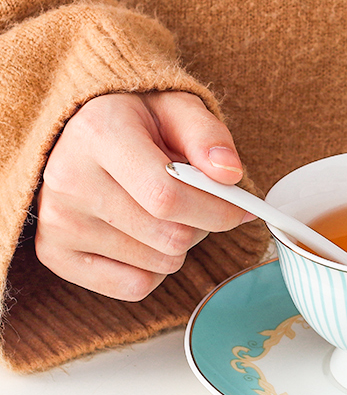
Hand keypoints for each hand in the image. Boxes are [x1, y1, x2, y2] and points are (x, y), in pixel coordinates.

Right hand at [35, 91, 253, 300]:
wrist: (79, 131)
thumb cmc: (136, 121)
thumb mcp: (177, 108)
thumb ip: (208, 135)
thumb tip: (230, 174)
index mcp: (99, 134)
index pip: (168, 196)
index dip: (218, 210)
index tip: (242, 208)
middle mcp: (68, 180)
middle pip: (170, 236)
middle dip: (203, 224)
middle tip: (197, 200)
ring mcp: (58, 222)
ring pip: (160, 263)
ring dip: (180, 244)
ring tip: (162, 210)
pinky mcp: (55, 255)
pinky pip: (135, 286)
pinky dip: (155, 267)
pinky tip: (143, 234)